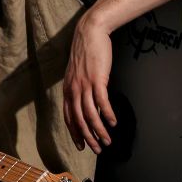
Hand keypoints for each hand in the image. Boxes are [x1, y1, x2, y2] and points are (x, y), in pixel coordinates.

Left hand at [63, 12, 115, 153]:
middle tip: (97, 149)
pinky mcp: (97, 79)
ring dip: (99, 130)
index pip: (68, 117)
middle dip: (88, 137)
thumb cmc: (86, 50)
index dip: (75, 133)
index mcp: (68, 89)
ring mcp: (85, 85)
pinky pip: (102, 102)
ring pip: (90, 114)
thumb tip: (86, 99)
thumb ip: (78, 87)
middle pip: (79, 120)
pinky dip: (107, 114)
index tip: (82, 145)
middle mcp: (74, 89)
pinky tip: (113, 122)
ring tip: (107, 140)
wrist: (90, 32)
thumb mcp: (77, 72)